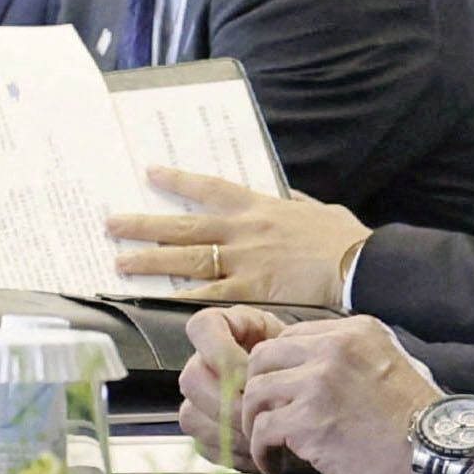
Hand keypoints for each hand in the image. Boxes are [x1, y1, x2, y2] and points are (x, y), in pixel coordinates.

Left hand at [110, 168, 367, 305]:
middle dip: (145, 225)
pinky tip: (157, 300)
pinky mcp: (252, 289)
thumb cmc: (344, 238)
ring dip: (151, 261)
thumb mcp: (316, 209)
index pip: (209, 188)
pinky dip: (182, 297)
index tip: (151, 173)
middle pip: (184, 226)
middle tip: (112, 225)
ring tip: (121, 262)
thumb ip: (293, 201)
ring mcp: (244, 260)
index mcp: (258, 206)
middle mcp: (243, 230)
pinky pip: (209, 295)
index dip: (177, 181)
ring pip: (187, 258)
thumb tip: (284, 194)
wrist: (361, 264)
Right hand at [174, 306, 299, 470]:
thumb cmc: (306, 367)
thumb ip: (277, 357)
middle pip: (192, 378)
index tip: (252, 369)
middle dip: (229, 402)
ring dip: (231, 431)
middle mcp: (204, 360)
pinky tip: (259, 452)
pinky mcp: (205, 428)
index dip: (221, 351)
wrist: (312, 396)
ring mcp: (200, 396)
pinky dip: (232, 452)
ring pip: (192, 415)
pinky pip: (203, 444)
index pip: (201, 328)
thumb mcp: (298, 348)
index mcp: (224, 328)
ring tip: (265, 436)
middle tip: (262, 412)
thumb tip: (256, 387)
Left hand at [205, 316, 446, 473]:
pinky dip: (262, 450)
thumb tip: (310, 374)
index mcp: (355, 333)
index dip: (278, 368)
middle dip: (256, 391)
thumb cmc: (421, 425)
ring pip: (254, 393)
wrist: (444, 457)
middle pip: (263, 358)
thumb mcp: (391, 366)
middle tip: (263, 417)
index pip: (290, 337)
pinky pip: (262, 430)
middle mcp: (333, 349)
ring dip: (254, 423)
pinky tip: (274, 464)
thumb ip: (351, 361)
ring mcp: (319, 383)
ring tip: (268, 445)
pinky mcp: (309, 421)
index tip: (278, 394)